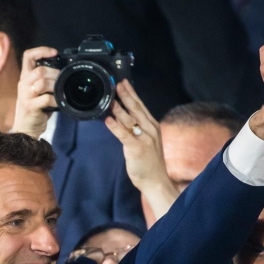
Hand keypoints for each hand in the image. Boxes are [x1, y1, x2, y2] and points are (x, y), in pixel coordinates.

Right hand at [11, 46, 58, 137]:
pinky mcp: (30, 106)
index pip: (28, 56)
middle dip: (55, 73)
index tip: (54, 53)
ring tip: (60, 91)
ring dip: (55, 86)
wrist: (25, 129)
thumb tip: (62, 72)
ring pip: (42, 82)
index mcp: (25, 78)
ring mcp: (25, 95)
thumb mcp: (37, 91)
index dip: (41, 51)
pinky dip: (55, 100)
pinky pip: (46, 98)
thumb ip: (45, 80)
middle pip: (39, 70)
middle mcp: (23, 84)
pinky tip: (57, 103)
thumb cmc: (35, 109)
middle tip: (62, 79)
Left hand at [104, 80, 178, 219]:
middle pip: (136, 108)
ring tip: (110, 99)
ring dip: (119, 108)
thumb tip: (122, 116)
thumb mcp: (146, 140)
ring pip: (130, 119)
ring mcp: (144, 138)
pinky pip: (124, 135)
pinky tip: (108, 120)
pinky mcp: (137, 148)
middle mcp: (150, 129)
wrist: (156, 180)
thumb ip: (136, 128)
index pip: (141, 105)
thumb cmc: (149, 161)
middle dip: (126, 95)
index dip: (132, 93)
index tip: (124, 82)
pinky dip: (115, 126)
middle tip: (117, 84)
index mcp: (152, 126)